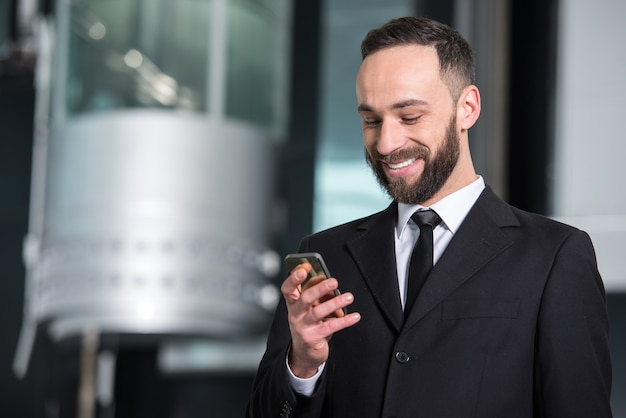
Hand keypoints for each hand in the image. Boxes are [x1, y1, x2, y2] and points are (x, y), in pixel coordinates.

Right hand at [282, 263, 360, 377]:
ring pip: (318, 313)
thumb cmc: (310, 325)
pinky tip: (355, 316)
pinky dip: (344, 321)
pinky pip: (330, 327)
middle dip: (319, 289)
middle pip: (305, 299)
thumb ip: (316, 296)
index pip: (288, 288)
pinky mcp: (311, 339)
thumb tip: (330, 282)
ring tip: (349, 297)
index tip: (305, 267)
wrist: (305, 353)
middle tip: (334, 282)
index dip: (294, 278)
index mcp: (293, 304)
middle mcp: (295, 314)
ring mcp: (302, 327)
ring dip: (335, 303)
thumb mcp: (309, 309)